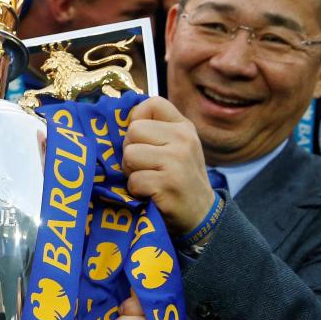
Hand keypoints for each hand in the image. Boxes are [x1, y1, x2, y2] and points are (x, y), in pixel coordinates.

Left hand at [122, 96, 215, 234]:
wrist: (201, 215)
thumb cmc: (179, 178)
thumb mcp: (175, 147)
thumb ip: (154, 131)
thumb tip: (119, 119)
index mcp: (183, 127)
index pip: (152, 103)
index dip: (138, 119)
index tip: (142, 139)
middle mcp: (183, 139)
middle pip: (133, 131)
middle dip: (131, 150)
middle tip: (146, 166)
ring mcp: (177, 161)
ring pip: (130, 154)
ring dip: (132, 171)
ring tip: (148, 179)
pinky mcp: (168, 183)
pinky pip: (134, 180)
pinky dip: (136, 190)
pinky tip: (151, 193)